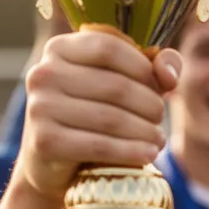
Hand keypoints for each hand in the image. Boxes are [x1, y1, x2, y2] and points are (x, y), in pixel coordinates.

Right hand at [18, 26, 175, 202]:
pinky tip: (149, 154)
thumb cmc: (91, 113)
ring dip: (146, 131)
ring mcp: (40, 107)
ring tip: (159, 139)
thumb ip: (151, 67)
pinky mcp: (44, 141)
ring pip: (112, 118)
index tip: (161, 87)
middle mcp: (44, 74)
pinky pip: (100, 145)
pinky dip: (131, 152)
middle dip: (150, 105)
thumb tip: (168, 75)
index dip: (144, 68)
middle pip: (116, 86)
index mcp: (60, 49)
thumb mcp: (119, 81)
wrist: (51, 161)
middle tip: (160, 119)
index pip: (110, 47)